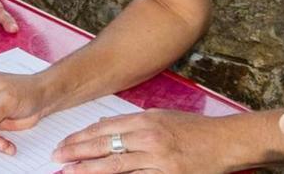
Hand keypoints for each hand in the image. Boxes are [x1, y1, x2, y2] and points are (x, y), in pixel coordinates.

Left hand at [52, 110, 223, 172]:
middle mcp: (148, 138)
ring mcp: (158, 159)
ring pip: (116, 166)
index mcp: (145, 120)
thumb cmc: (194, 129)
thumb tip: (103, 127)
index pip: (103, 129)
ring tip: (69, 172)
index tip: (63, 144)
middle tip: (57, 158)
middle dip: (77, 153)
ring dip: (89, 170)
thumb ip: (131, 123)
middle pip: (104, 146)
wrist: (226, 141)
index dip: (80, 138)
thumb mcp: (160, 116)